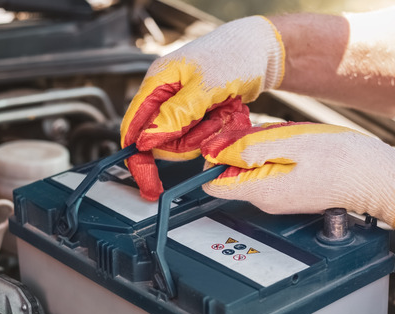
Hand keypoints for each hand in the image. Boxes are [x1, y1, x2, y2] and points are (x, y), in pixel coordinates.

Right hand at [121, 16, 285, 199]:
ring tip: (224, 111)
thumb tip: (147, 139)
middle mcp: (165, 96)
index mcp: (157, 83)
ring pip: (184, 142)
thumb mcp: (205, 86)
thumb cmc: (234, 54)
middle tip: (212, 121)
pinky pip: (201, 136)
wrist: (261, 49)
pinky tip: (229, 111)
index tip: (149, 184)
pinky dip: (218, 129)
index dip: (138, 159)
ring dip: (208, 134)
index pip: (133, 128)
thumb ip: (175, 114)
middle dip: (189, 141)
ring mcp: (182, 106)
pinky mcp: (198, 114)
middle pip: (162, 141)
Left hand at [201, 122, 394, 226]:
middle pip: (232, 172)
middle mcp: (265, 200)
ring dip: (263, 147)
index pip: (212, 182)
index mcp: (261, 191)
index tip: (229, 137)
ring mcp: (278, 198)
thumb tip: (215, 152)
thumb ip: (249, 148)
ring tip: (290, 138)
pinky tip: (298, 146)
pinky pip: (271, 168)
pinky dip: (278, 153)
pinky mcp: (291, 191)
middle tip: (269, 132)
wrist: (378, 178)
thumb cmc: (343, 160)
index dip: (213, 157)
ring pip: (252, 167)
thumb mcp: (291, 143)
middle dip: (242, 147)